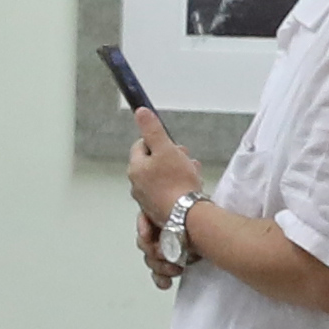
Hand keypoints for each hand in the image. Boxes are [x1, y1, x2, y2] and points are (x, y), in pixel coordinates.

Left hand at [121, 117, 196, 287]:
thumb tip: (140, 112)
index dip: (156, 141)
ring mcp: (147, 200)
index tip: (170, 144)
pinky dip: (178, 186)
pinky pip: (167, 192)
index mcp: (136, 169)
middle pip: (152, 163)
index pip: (140, 146)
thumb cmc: (177, 183)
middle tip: (184, 158)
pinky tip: (191, 187)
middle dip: (170, 157)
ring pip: (162, 178)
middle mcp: (137, 186)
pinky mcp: (159, 211)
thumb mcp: (166, 149)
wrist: (188, 216)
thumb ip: (152, 130)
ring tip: (192, 172)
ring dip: (177, 171)